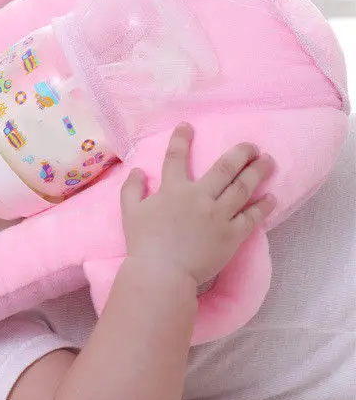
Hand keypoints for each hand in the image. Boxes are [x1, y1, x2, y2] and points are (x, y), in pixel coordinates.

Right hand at [120, 122, 276, 286]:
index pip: (176, 157)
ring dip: (257, 172)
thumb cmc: (143, 244)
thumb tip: (138, 171)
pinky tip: (270, 197)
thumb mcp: (130, 212)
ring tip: (268, 161)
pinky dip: (263, 206)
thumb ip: (132, 189)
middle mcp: (199, 197)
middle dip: (240, 153)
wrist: (162, 274)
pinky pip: (252, 217)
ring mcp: (218, 216)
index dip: (182, 139)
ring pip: (242, 188)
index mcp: (172, 190)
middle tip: (251, 145)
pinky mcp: (232, 235)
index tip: (188, 125)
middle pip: (224, 168)